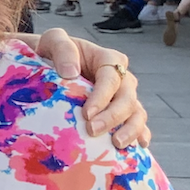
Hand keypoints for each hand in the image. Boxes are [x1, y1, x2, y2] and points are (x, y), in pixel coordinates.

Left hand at [24, 28, 148, 147]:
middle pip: (127, 98)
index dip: (102, 97)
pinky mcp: (123, 112)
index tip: (86, 114)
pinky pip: (138, 124)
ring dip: (131, 130)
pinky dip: (140, 136)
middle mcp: (122, 78)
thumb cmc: (52, 51)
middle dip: (113, 117)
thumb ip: (63, 49)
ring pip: (137, 113)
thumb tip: (71, 73)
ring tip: (117, 144)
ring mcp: (124, 96)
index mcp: (108, 59)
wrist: (50, 63)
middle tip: (93, 131)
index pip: (111, 78)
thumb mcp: (53, 41)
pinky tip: (136, 149)